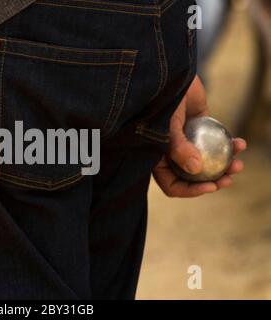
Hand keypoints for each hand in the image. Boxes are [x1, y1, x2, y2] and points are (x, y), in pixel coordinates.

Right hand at [153, 76, 246, 197]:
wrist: (171, 77)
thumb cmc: (163, 103)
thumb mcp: (167, 127)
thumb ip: (179, 149)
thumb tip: (195, 170)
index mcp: (158, 160)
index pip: (173, 185)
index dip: (191, 190)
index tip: (211, 186)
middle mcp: (172, 155)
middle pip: (193, 178)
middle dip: (213, 181)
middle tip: (229, 178)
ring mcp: (188, 142)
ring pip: (208, 162)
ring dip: (225, 165)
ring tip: (239, 164)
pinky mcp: (202, 129)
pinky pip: (217, 143)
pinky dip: (229, 145)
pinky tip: (240, 143)